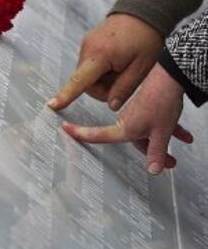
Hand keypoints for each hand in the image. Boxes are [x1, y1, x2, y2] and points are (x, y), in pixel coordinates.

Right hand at [48, 13, 162, 111]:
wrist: (143, 10)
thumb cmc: (145, 38)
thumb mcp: (141, 67)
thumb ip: (124, 88)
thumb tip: (111, 106)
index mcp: (100, 55)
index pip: (79, 81)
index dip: (66, 95)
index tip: (51, 105)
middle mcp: (88, 48)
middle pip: (87, 83)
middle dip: (104, 88)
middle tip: (125, 77)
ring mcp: (86, 44)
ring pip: (89, 75)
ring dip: (105, 78)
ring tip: (123, 65)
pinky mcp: (89, 43)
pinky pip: (91, 65)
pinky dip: (103, 69)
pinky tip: (118, 59)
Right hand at [61, 63, 191, 173]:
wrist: (171, 77)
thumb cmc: (162, 100)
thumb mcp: (161, 131)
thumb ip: (156, 152)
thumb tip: (153, 170)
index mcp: (125, 127)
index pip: (99, 135)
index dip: (81, 134)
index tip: (65, 129)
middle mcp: (128, 119)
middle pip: (134, 140)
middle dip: (152, 151)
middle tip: (169, 162)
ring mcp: (137, 111)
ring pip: (148, 131)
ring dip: (164, 139)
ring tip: (181, 142)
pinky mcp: (147, 105)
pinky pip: (156, 121)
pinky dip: (169, 128)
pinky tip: (183, 132)